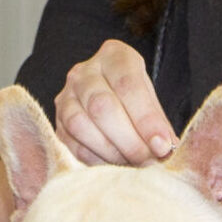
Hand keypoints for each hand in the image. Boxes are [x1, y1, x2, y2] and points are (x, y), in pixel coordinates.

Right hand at [55, 39, 176, 165]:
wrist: (110, 101)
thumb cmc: (135, 101)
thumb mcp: (151, 101)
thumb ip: (157, 122)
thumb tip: (164, 148)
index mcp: (113, 56)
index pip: (127, 85)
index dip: (146, 119)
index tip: (162, 145)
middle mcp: (84, 72)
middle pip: (101, 106)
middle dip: (130, 140)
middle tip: (149, 160)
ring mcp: (66, 96)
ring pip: (80, 125)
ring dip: (111, 152)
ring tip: (133, 164)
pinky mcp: (57, 123)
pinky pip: (71, 145)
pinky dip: (96, 160)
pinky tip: (115, 165)